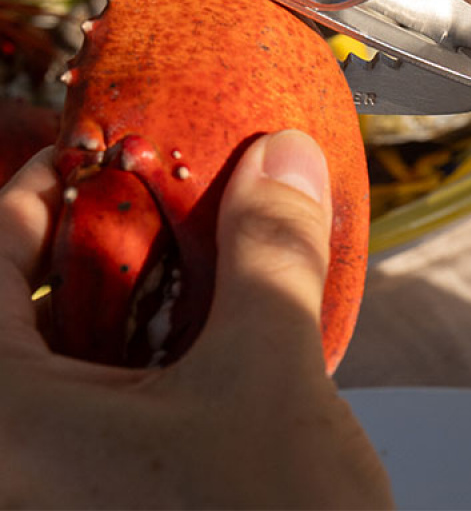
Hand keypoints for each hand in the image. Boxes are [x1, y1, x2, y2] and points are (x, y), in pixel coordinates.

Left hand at [0, 133, 391, 509]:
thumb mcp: (271, 382)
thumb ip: (270, 254)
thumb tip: (284, 161)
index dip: (37, 191)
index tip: (91, 153)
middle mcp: (4, 462)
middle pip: (22, 317)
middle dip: (94, 251)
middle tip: (159, 210)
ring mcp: (41, 492)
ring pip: (59, 373)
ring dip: (122, 312)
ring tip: (193, 274)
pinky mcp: (87, 506)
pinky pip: (87, 422)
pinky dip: (136, 374)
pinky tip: (198, 361)